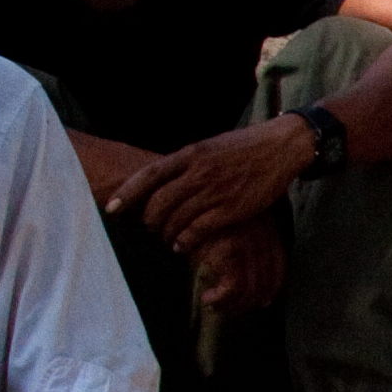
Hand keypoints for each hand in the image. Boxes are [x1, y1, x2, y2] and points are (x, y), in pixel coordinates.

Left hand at [120, 116, 314, 244]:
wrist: (280, 147)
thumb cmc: (244, 147)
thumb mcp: (209, 146)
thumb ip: (186, 162)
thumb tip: (163, 178)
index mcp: (190, 155)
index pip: (149, 175)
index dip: (127, 194)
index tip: (111, 208)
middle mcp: (198, 173)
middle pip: (159, 203)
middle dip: (148, 220)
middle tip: (149, 227)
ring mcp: (214, 192)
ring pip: (176, 219)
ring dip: (166, 233)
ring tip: (167, 238)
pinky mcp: (231, 209)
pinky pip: (197, 231)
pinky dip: (184, 241)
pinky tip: (182, 245)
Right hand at [188, 216, 287, 314]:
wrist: (179, 188)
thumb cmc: (199, 206)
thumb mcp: (228, 220)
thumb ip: (242, 242)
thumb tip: (250, 283)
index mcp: (266, 226)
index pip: (278, 267)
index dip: (271, 288)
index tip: (260, 301)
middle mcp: (263, 236)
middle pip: (267, 282)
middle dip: (249, 301)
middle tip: (230, 308)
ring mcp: (248, 243)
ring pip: (252, 289)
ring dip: (233, 305)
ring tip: (214, 304)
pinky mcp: (230, 249)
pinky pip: (234, 287)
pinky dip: (221, 299)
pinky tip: (207, 298)